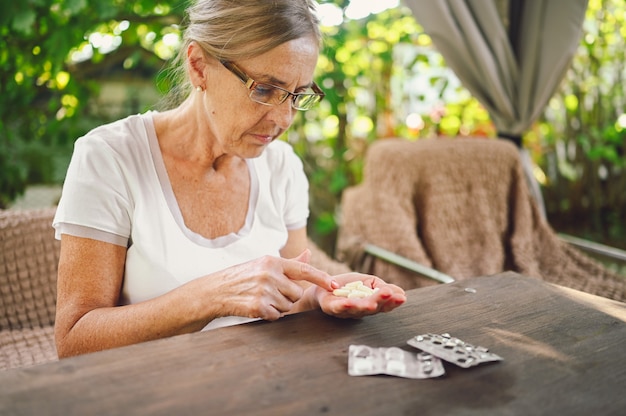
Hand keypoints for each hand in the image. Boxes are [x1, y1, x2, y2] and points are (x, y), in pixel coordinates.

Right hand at [211, 250, 337, 320]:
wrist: (216, 290)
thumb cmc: (243, 276)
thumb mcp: (264, 264)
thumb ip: (290, 263)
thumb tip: (309, 254)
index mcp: (273, 261)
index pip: (304, 269)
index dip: (321, 278)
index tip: (335, 284)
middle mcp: (270, 274)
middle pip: (297, 293)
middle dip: (289, 297)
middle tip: (272, 292)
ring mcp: (264, 291)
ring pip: (288, 306)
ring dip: (279, 306)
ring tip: (262, 298)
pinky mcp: (258, 307)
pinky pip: (277, 316)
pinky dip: (270, 315)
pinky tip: (258, 307)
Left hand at [314, 273, 405, 318]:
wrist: (323, 287)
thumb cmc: (347, 287)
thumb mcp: (368, 283)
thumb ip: (382, 287)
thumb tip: (400, 292)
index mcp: (370, 304)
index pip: (384, 305)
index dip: (393, 302)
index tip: (402, 297)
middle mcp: (360, 310)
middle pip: (372, 307)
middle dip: (381, 301)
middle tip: (389, 294)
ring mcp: (346, 310)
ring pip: (357, 309)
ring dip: (365, 305)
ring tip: (372, 303)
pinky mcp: (332, 307)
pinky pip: (338, 308)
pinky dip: (343, 306)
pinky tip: (348, 303)